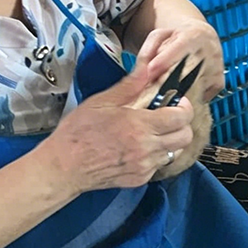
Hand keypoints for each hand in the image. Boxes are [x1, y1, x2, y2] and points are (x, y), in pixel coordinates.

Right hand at [34, 63, 195, 195]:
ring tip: (153, 131)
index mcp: (140, 126)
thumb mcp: (101, 102)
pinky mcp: (140, 179)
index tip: (176, 102)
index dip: (184, 107)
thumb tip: (147, 67)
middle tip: (168, 116)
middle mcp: (147, 148)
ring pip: (176, 151)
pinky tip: (141, 147)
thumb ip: (129, 86)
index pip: (182, 117)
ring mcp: (145, 166)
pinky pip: (160, 165)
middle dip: (182, 124)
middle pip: (185, 136)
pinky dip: (157, 155)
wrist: (63, 167)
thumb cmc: (77, 133)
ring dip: (171, 140)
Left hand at [137, 21, 225, 99]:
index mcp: (195, 35)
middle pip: (187, 70)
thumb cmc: (179, 38)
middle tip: (152, 86)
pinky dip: (188, 96)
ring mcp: (216, 68)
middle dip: (167, 80)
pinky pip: (200, 96)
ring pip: (192, 86)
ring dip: (176, 91)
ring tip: (167, 87)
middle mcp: (210, 51)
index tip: (151, 71)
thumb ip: (147, 53)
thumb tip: (143, 75)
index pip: (181, 47)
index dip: (165, 60)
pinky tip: (183, 89)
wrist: (204, 38)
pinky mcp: (219, 83)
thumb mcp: (159, 37)